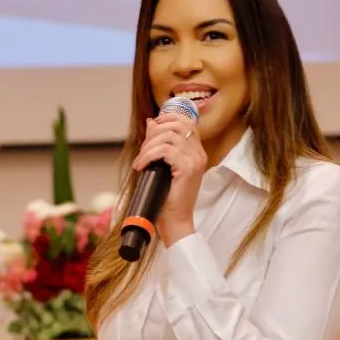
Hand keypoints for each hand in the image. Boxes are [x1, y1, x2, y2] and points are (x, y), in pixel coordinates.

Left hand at [132, 112, 206, 245]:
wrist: (176, 221)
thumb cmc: (168, 197)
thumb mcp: (162, 165)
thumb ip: (158, 143)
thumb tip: (151, 122)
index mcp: (196, 152)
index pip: (188, 122)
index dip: (169, 118)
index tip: (153, 126)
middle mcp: (199, 154)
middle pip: (177, 125)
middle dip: (154, 133)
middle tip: (143, 150)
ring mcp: (195, 160)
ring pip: (168, 136)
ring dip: (148, 145)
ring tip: (141, 160)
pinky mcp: (187, 168)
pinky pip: (165, 150)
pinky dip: (148, 155)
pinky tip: (141, 166)